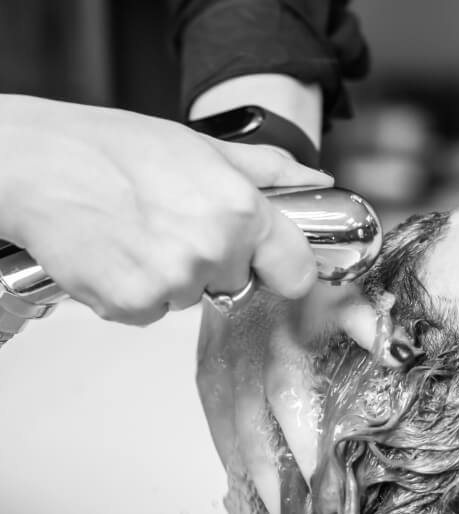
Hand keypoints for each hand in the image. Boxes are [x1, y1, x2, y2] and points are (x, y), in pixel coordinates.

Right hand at [0, 95, 331, 324]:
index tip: (270, 264)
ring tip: (138, 234)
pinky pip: (153, 312)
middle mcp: (213, 250)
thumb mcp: (199, 146)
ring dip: (172, 278)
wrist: (35, 166)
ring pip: (192, 299)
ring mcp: (174, 283)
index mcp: (240, 209)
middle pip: (237, 284)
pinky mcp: (136, 306)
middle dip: (214, 264)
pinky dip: (137, 292)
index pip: (297, 270)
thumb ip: (267, 170)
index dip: (283, 267)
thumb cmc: (108, 149)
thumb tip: (314, 181)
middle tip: (174, 225)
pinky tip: (119, 255)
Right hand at [196, 282, 393, 513]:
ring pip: (231, 438)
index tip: (324, 488)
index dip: (303, 446)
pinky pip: (215, 429)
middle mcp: (244, 358)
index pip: (290, 401)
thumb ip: (369, 322)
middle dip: (276, 486)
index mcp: (281, 338)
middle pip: (254, 433)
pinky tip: (245, 497)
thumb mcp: (344, 289)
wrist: (248, 250)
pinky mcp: (206, 375)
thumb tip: (396, 354)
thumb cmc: (305, 275)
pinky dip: (231, 466)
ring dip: (252, 485)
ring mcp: (219, 370)